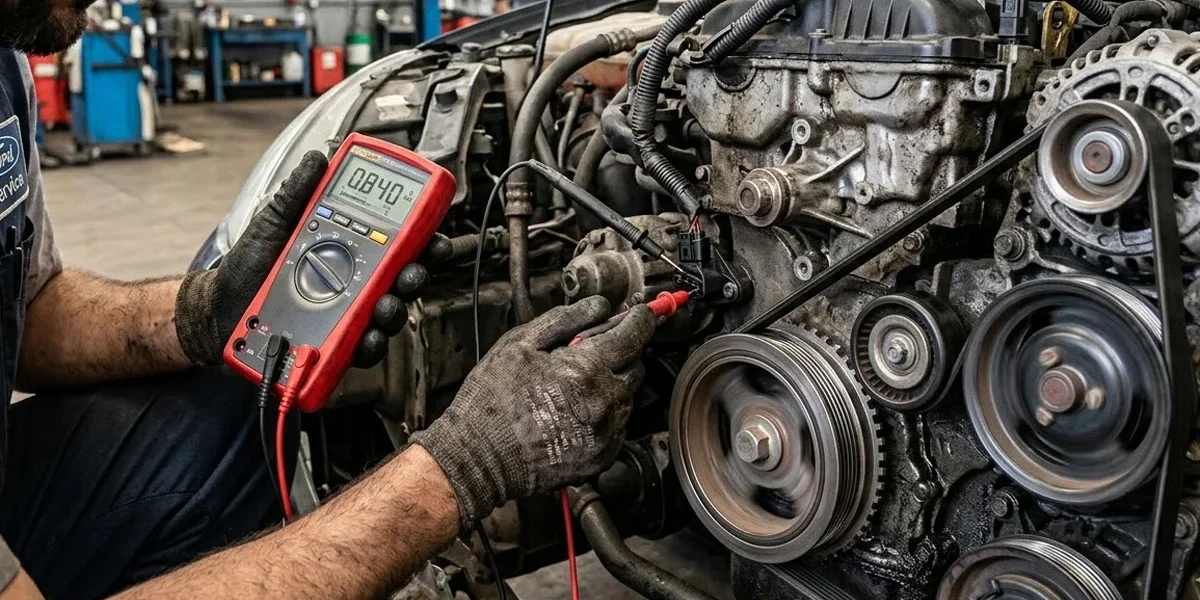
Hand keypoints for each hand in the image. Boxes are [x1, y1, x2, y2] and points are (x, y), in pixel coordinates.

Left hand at [175, 151, 429, 365]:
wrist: (217, 309)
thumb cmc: (248, 267)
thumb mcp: (273, 223)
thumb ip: (298, 192)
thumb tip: (318, 157)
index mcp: (348, 250)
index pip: (395, 244)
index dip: (421, 240)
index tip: (432, 236)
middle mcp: (355, 283)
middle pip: (401, 280)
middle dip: (416, 275)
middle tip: (412, 272)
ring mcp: (347, 314)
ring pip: (388, 314)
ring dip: (394, 310)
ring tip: (384, 306)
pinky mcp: (335, 342)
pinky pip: (362, 347)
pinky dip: (370, 344)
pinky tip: (365, 337)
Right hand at [411, 296, 655, 527]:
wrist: (478, 458)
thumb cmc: (492, 401)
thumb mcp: (520, 343)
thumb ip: (565, 320)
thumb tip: (599, 306)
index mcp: (586, 370)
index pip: (634, 335)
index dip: (639, 319)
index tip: (639, 314)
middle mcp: (604, 404)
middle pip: (636, 366)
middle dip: (620, 353)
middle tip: (589, 352)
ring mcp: (605, 434)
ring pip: (628, 398)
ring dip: (612, 385)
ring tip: (573, 386)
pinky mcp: (602, 457)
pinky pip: (619, 427)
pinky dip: (606, 414)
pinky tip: (575, 411)